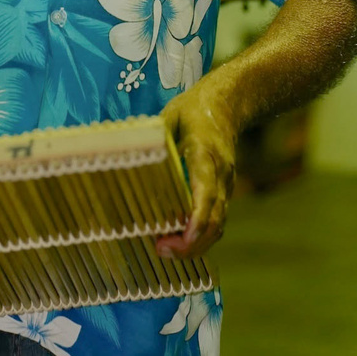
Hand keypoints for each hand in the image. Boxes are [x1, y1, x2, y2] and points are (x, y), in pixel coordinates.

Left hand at [157, 66, 238, 259]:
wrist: (228, 105)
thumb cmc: (193, 109)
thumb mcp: (170, 116)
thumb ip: (154, 139)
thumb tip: (128, 156)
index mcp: (205, 152)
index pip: (206, 191)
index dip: (196, 219)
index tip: (182, 238)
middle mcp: (220, 174)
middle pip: (215, 219)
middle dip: (191, 243)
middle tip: (160, 250)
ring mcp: (226, 186)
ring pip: (218, 226)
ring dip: (195, 245)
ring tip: (164, 250)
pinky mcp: (224, 193)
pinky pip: (217, 222)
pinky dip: (200, 238)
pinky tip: (177, 241)